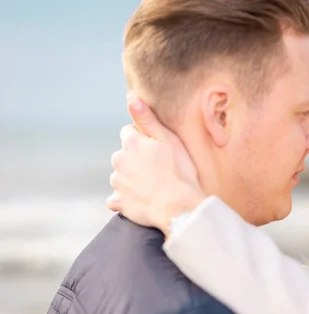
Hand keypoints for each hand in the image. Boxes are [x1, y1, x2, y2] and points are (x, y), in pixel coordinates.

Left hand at [107, 96, 205, 234]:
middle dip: (137, 160)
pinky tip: (141, 200)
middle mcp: (118, 160)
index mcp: (130, 142)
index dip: (145, 140)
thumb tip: (130, 97)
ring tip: (154, 186)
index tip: (158, 150)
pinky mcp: (119, 202)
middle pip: (124, 154)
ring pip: (121, 176)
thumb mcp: (168, 139)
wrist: (179, 207)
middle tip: (159, 169)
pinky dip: (126, 199)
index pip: (129, 132)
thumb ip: (147, 118)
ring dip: (133, 179)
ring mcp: (117, 182)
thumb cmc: (179, 172)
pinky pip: (117, 199)